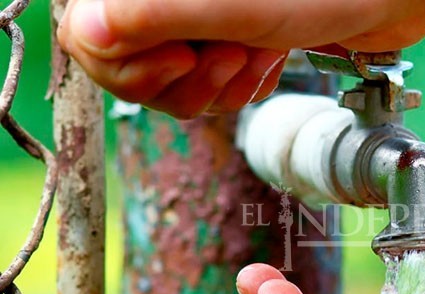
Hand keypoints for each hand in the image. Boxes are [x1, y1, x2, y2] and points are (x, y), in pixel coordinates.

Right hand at [56, 0, 424, 117]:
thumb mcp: (233, 6)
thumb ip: (155, 13)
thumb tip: (89, 30)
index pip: (87, 36)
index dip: (128, 63)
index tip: (184, 58)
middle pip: (126, 67)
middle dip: (185, 78)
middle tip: (233, 53)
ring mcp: (195, 16)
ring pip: (170, 84)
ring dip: (218, 84)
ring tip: (257, 53)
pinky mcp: (225, 37)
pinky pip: (208, 86)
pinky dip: (239, 86)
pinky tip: (268, 61)